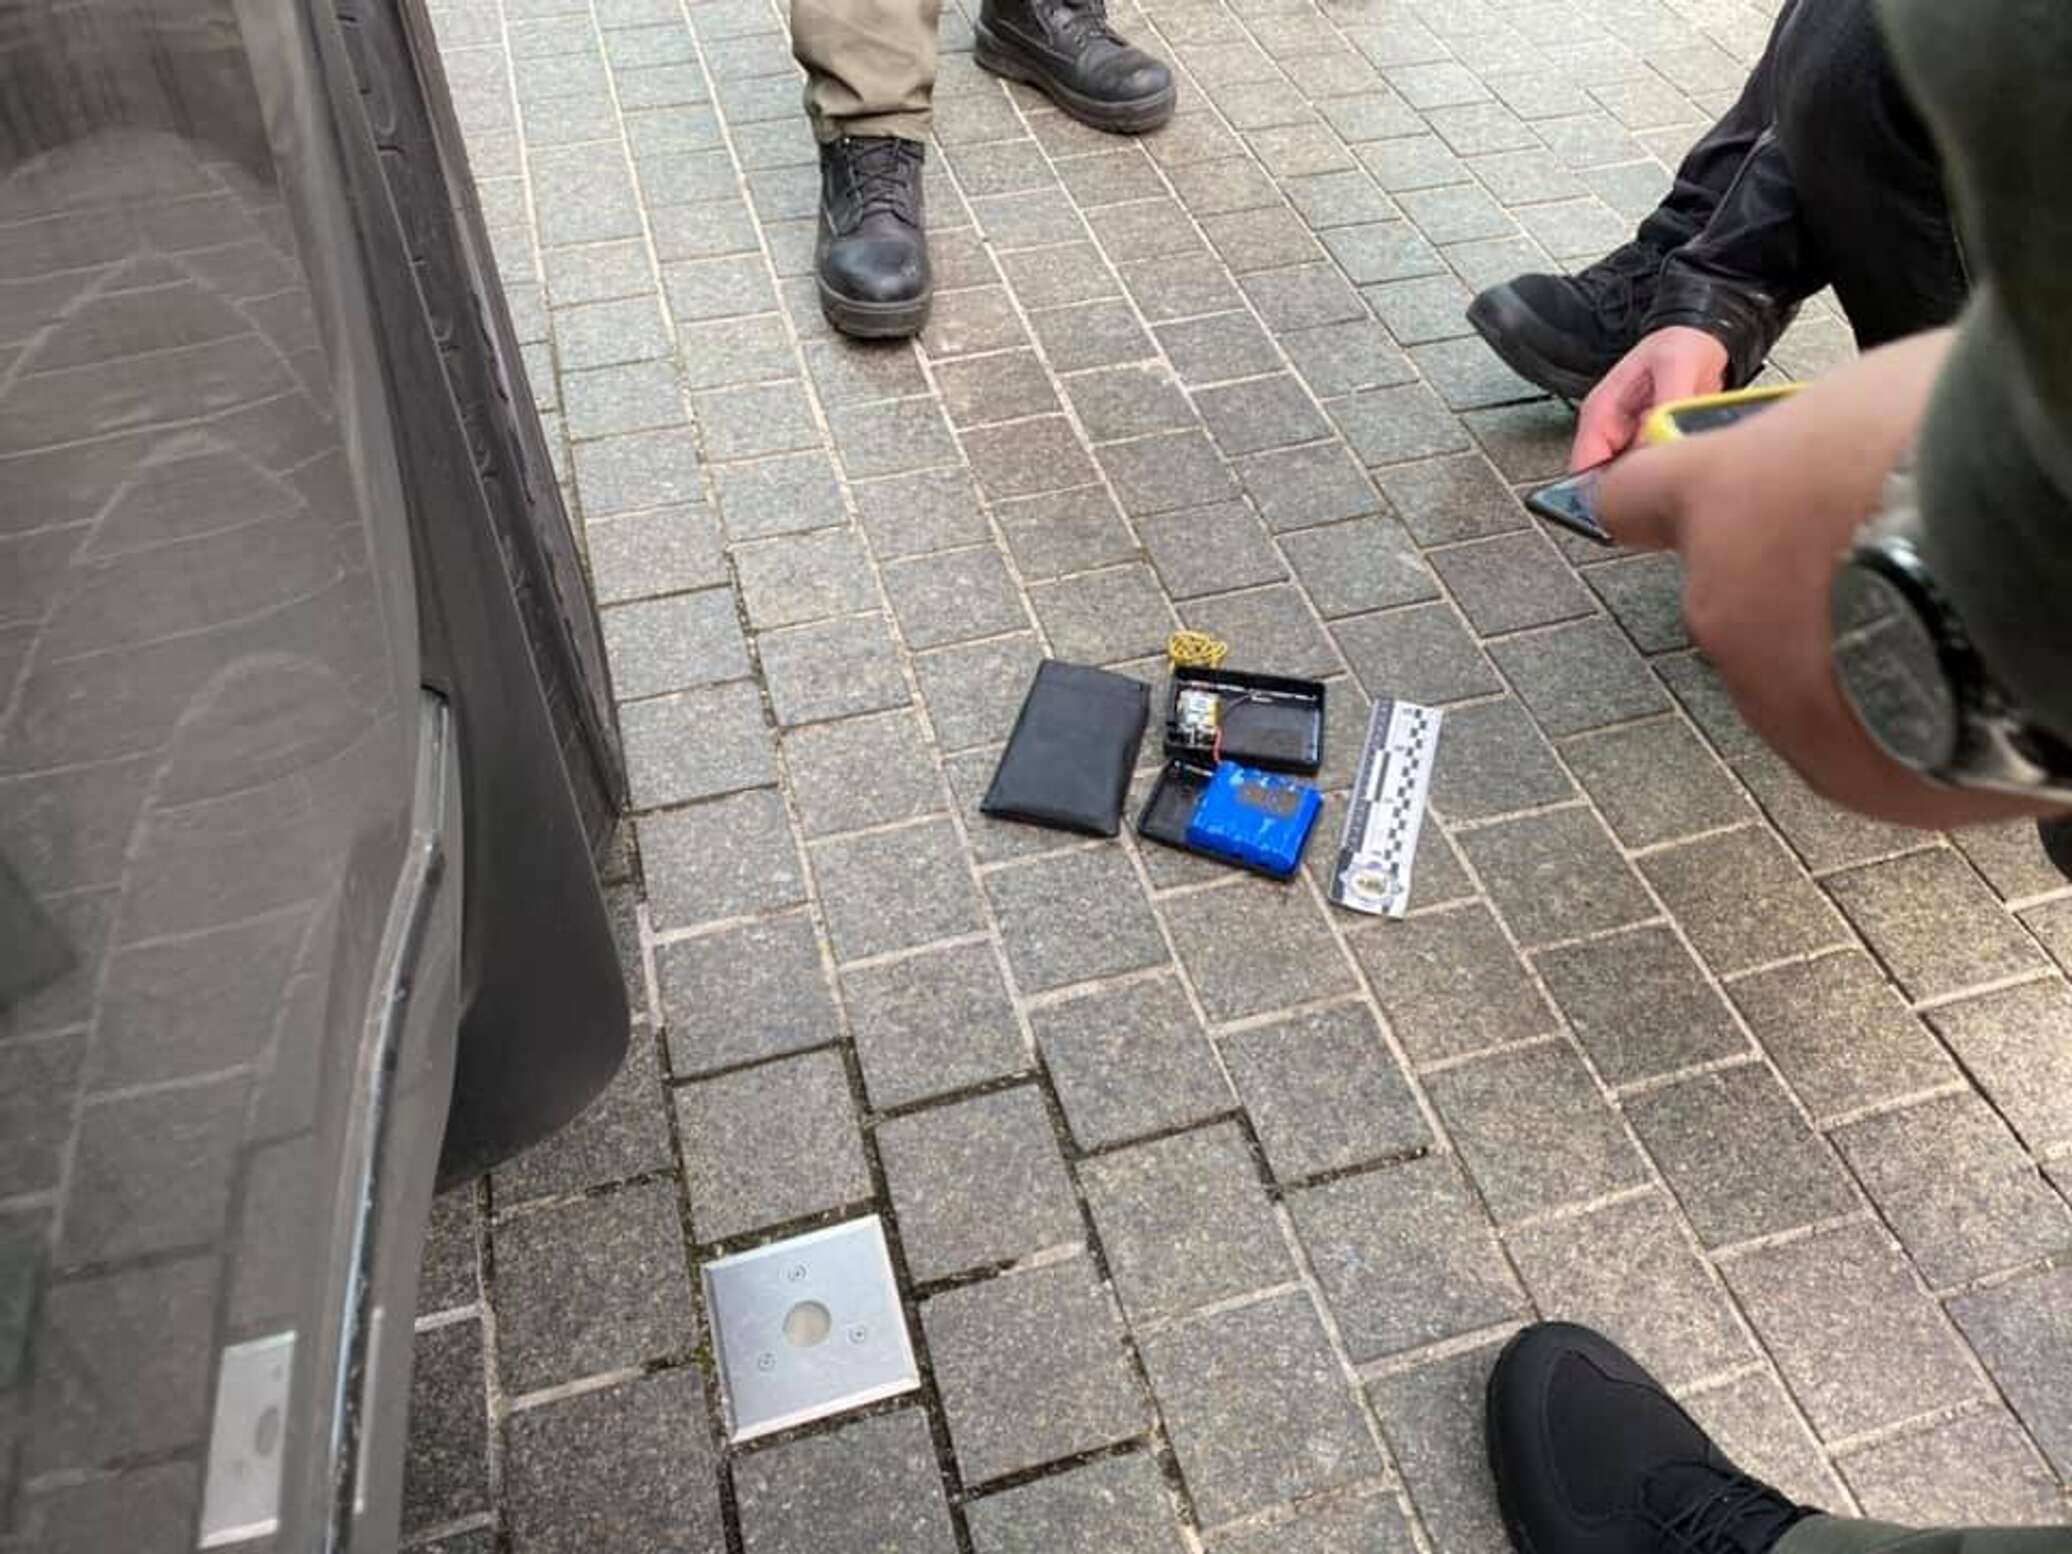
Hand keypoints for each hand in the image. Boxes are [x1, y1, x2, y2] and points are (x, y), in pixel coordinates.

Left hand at [1596, 329, 2065, 829]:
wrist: (2041, 572)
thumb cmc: (1970, 454)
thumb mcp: (1885, 397)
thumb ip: (1835, 440)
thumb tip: (1851, 459)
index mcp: (1721, 498)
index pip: (1638, 495)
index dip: (1661, 495)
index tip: (1653, 503)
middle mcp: (1723, 610)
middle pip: (1746, 597)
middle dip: (1811, 579)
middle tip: (1910, 551)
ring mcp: (1776, 701)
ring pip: (1807, 676)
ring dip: (1867, 651)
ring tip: (1962, 621)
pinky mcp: (1848, 775)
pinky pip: (1875, 744)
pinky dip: (1921, 717)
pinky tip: (1981, 681)